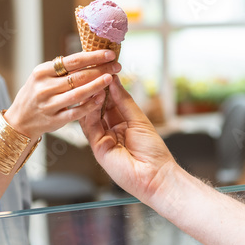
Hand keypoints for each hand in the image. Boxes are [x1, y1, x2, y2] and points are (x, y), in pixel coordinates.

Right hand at [3, 51, 119, 137]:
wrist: (20, 120)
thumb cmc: (36, 94)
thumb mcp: (42, 76)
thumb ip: (63, 69)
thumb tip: (91, 56)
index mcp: (42, 71)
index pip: (72, 61)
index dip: (93, 57)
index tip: (109, 53)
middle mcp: (44, 87)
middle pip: (78, 76)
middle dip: (101, 69)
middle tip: (117, 66)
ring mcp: (49, 104)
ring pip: (78, 93)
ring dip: (97, 85)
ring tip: (111, 79)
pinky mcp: (54, 120)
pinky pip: (76, 112)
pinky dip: (89, 106)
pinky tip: (101, 99)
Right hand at [79, 77, 177, 202]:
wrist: (155, 175)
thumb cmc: (153, 151)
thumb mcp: (139, 119)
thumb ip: (124, 101)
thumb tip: (114, 81)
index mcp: (122, 122)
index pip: (110, 100)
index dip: (106, 86)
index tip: (103, 70)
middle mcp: (110, 129)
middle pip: (98, 106)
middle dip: (95, 90)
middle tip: (92, 72)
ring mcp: (102, 138)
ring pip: (90, 115)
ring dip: (90, 99)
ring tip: (91, 82)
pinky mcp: (97, 147)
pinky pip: (90, 127)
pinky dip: (89, 112)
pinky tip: (91, 99)